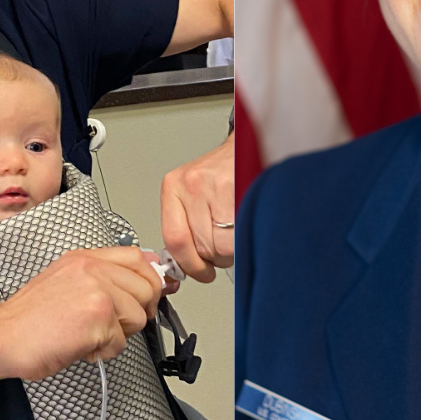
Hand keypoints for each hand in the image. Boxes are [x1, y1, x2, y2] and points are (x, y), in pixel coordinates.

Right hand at [0, 247, 161, 378]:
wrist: (0, 337)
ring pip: (138, 317)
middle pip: (147, 288)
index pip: (138, 258)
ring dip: (117, 335)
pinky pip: (121, 342)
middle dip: (136, 312)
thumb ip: (101, 277)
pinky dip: (102, 352)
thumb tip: (139, 280)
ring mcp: (97, 292)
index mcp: (85, 259)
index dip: (149, 279)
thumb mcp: (65, 281)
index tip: (149, 294)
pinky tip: (79, 345)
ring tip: (87, 334)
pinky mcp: (98, 318)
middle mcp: (93, 270)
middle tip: (111, 323)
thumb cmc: (28, 318)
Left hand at [161, 132, 236, 282]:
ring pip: (220, 244)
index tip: (199, 272)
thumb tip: (184, 265)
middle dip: (214, 258)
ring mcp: (214, 185)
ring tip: (233, 236)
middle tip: (221, 252)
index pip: (174, 239)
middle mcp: (190, 184)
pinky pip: (238, 233)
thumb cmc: (222, 174)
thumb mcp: (194, 194)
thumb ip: (186, 226)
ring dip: (230, 250)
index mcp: (173, 187)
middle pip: (200, 246)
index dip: (189, 265)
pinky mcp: (236, 186)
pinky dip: (243, 238)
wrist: (247, 147)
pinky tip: (243, 227)